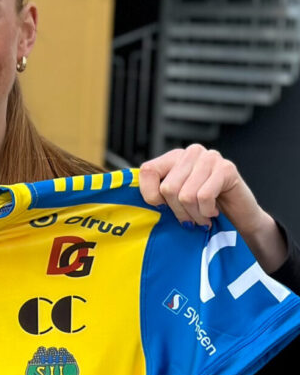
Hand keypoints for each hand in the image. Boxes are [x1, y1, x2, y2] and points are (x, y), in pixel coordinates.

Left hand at [139, 144, 286, 272]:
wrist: (239, 222)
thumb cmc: (201, 213)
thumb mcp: (173, 202)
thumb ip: (156, 195)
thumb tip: (134, 203)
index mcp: (172, 157)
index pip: (147, 171)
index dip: (151, 196)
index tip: (163, 208)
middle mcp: (190, 153)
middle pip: (168, 188)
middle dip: (178, 211)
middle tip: (189, 218)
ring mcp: (210, 157)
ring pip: (186, 195)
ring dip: (194, 215)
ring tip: (202, 217)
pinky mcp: (227, 168)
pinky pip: (204, 196)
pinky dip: (207, 212)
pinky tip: (214, 211)